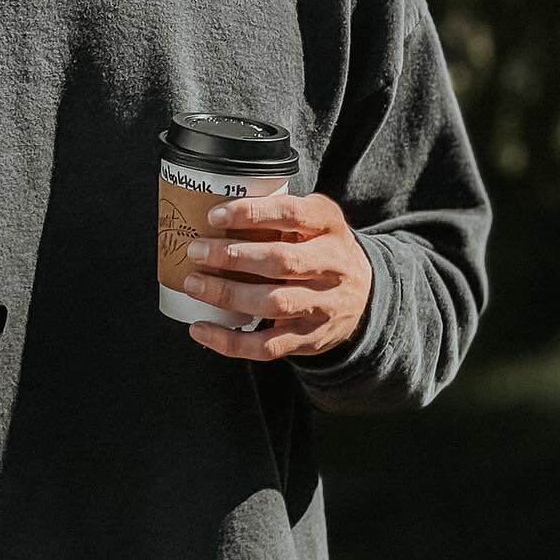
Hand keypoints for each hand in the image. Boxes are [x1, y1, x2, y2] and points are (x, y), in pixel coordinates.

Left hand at [183, 191, 372, 363]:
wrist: (365, 295)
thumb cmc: (321, 248)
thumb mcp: (314, 220)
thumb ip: (278, 214)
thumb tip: (215, 215)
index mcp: (329, 226)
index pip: (292, 214)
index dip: (251, 213)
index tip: (215, 216)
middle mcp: (333, 266)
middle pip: (282, 261)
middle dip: (233, 256)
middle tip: (196, 250)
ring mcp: (323, 306)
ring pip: (275, 304)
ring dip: (228, 295)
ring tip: (194, 285)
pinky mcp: (310, 339)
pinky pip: (268, 346)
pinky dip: (231, 341)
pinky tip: (201, 330)